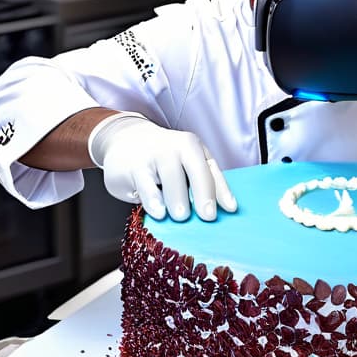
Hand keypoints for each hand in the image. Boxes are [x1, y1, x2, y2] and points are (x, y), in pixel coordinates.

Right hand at [88, 113, 236, 221]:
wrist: (126, 140)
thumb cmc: (163, 158)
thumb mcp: (184, 165)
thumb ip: (200, 183)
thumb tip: (216, 210)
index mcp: (192, 147)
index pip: (210, 171)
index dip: (221, 191)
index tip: (230, 210)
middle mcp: (176, 147)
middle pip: (195, 172)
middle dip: (203, 195)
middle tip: (208, 216)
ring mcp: (154, 155)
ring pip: (171, 179)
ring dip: (177, 199)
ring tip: (181, 216)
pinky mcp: (133, 167)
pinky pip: (146, 186)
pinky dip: (154, 200)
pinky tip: (159, 212)